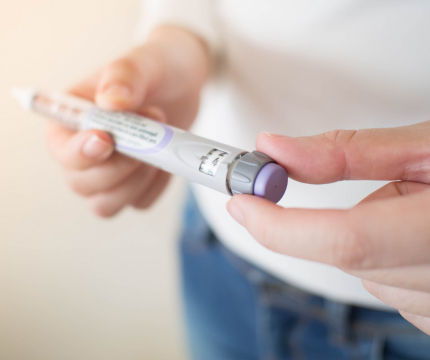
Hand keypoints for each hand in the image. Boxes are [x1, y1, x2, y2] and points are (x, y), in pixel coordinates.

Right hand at [46, 26, 210, 216]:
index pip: (60, 149)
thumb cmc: (157, 68)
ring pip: (106, 204)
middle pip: (81, 184)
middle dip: (119, 167)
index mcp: (71, 119)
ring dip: (136, 182)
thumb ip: (124, 76)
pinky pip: (140, 203)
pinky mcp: (135, 184)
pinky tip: (165, 159)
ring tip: (159, 146)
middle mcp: (84, 152)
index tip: (108, 140)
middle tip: (151, 128)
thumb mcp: (144, 62)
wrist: (184, 83)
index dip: (80, 153)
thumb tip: (110, 101)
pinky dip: (155, 186)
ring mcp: (110, 173)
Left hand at [227, 122, 429, 334]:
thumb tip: (274, 150)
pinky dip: (385, 257)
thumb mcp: (426, 145)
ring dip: (368, 238)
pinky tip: (420, 236)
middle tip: (368, 186)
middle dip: (339, 223)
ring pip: (366, 275)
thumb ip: (346, 151)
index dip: (280, 225)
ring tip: (417, 209)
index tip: (243, 202)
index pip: (345, 241)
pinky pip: (389, 288)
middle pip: (351, 259)